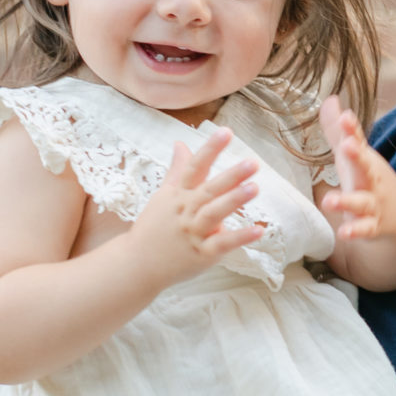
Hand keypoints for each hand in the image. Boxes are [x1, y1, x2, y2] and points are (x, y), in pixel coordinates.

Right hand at [129, 126, 265, 290]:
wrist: (136, 264)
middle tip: (252, 162)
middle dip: (230, 176)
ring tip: (255, 188)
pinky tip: (259, 230)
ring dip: (233, 201)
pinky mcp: (201, 254)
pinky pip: (221, 245)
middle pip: (208, 190)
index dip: (210, 149)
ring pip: (213, 214)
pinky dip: (239, 238)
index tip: (226, 131)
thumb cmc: (153, 228)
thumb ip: (177, 170)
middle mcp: (185, 211)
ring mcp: (193, 233)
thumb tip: (181, 144)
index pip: (195, 167)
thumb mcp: (163, 196)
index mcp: (178, 195)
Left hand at [316, 97, 395, 288]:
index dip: (351, 129)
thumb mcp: (356, 156)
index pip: (358, 141)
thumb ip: (340, 131)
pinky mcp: (374, 226)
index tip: (346, 116)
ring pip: (360, 202)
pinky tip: (344, 233)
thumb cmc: (371, 180)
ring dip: (346, 201)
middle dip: (357, 156)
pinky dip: (356, 231)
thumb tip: (331, 99)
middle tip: (346, 145)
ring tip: (329, 200)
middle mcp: (372, 180)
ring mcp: (374, 203)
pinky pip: (365, 229)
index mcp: (365, 161)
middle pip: (365, 166)